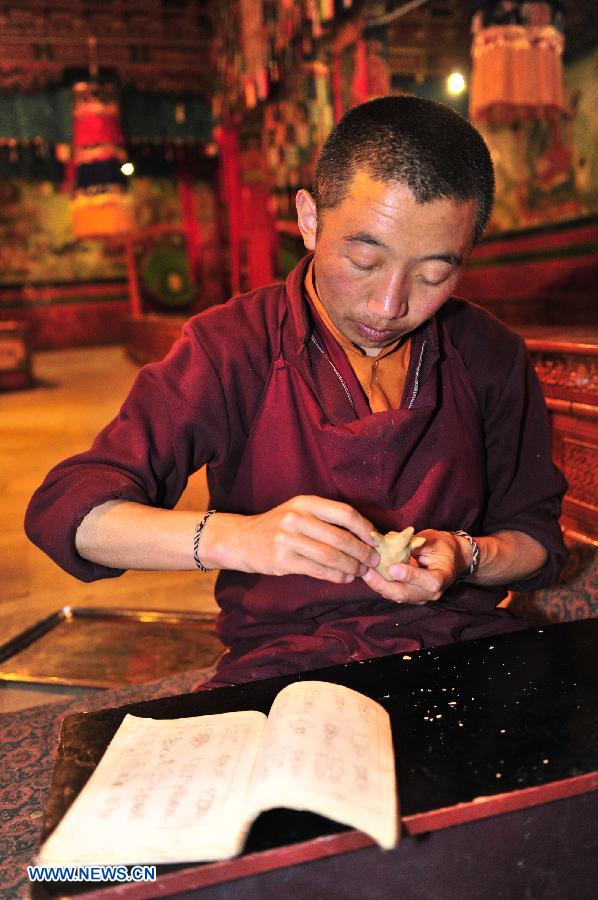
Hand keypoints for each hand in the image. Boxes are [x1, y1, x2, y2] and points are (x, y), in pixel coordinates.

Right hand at [204, 495, 379, 583]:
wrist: (241, 539)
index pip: (344, 513)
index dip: (365, 528)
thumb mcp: (298, 512)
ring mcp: (288, 539)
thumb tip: (364, 534)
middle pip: (340, 537)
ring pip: (331, 556)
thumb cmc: (277, 527)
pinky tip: (344, 578)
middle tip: (374, 560)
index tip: (376, 540)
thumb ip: (326, 519)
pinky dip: (336, 576)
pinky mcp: (282, 560)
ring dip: (351, 567)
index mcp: (305, 502)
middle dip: (362, 551)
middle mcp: (296, 518)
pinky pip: (318, 570)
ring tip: (360, 571)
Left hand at [362, 529, 469, 603]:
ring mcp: (419, 596)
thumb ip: (415, 543)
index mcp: (442, 577)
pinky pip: (392, 592)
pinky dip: (380, 584)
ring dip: (378, 585)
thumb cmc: (443, 547)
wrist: (451, 558)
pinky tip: (369, 573)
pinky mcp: (409, 595)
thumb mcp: (434, 540)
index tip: (393, 568)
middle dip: (383, 584)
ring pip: (396, 595)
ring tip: (364, 571)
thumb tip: (391, 539)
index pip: (428, 581)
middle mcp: (431, 592)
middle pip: (405, 594)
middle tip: (367, 571)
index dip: (411, 576)